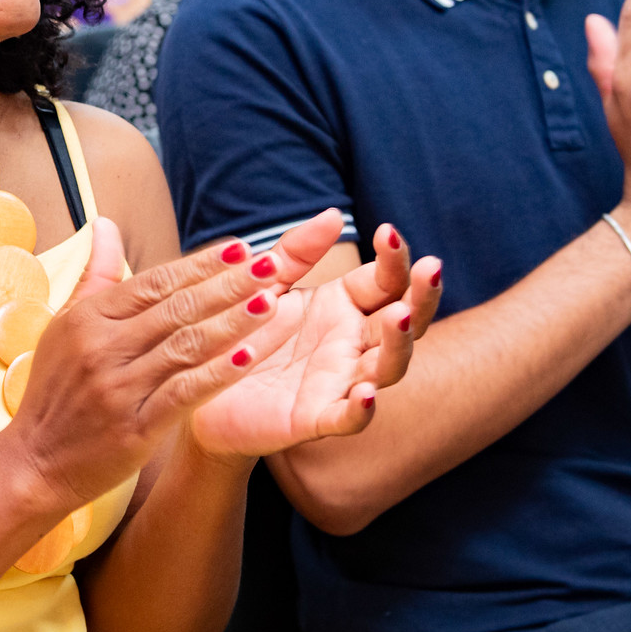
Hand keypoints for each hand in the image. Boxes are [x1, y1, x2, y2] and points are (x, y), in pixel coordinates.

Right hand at [5, 220, 290, 507]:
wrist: (34, 463)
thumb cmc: (54, 392)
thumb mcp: (64, 327)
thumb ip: (94, 276)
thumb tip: (104, 224)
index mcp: (88, 318)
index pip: (155, 281)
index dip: (201, 264)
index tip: (240, 247)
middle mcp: (102, 347)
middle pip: (178, 307)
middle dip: (230, 284)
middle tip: (271, 265)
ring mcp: (118, 388)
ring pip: (186, 346)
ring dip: (233, 322)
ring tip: (272, 302)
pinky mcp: (133, 427)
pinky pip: (184, 393)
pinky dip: (217, 374)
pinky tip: (249, 357)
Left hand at [190, 212, 442, 457]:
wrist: (200, 386)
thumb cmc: (244, 330)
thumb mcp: (266, 283)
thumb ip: (296, 252)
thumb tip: (334, 212)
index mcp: (345, 307)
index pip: (386, 280)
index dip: (394, 258)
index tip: (387, 231)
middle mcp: (352, 345)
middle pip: (403, 322)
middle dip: (421, 296)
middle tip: (430, 267)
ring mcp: (339, 383)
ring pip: (386, 368)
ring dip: (399, 345)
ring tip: (399, 316)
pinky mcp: (314, 418)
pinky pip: (347, 418)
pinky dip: (360, 409)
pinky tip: (365, 393)